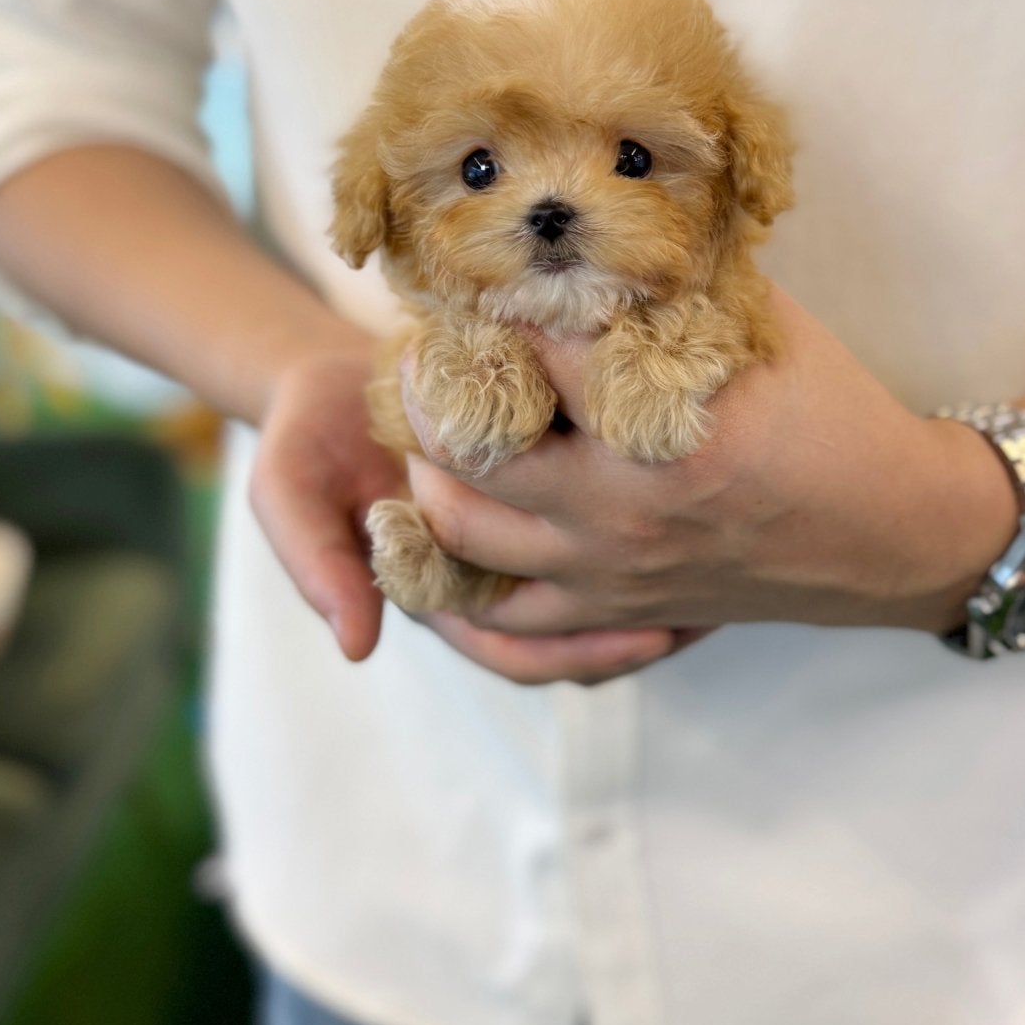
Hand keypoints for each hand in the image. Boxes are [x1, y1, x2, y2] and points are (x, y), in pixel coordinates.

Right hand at [248, 326, 705, 682]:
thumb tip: (357, 645)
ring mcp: (522, 526)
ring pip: (601, 580)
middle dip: (650, 621)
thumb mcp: (290, 491)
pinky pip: (606, 510)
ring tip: (733, 560)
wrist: (332, 370)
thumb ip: (317, 561)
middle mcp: (493, 568)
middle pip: (580, 627)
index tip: (650, 638)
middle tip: (721, 603)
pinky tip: (707, 489)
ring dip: (663, 578)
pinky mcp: (545, 472)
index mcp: (444, 589)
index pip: (525, 650)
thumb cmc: (311, 434)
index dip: (585, 654)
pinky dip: (653, 511)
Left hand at [405, 285, 1021, 640]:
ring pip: (458, 528)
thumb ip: (671, 283)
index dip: (492, 293)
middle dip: (427, 383)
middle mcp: (623, 506)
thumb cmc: (836, 415)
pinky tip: (446, 523)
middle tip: (423, 345)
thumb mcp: (762, 324)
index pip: (534, 341)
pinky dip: (456, 571)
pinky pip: (499, 612)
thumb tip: (586, 231)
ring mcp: (610, 568)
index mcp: (665, 422)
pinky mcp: (612, 611)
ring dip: (428, 470)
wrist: (892, 533)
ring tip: (431, 425)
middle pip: (467, 441)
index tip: (474, 267)